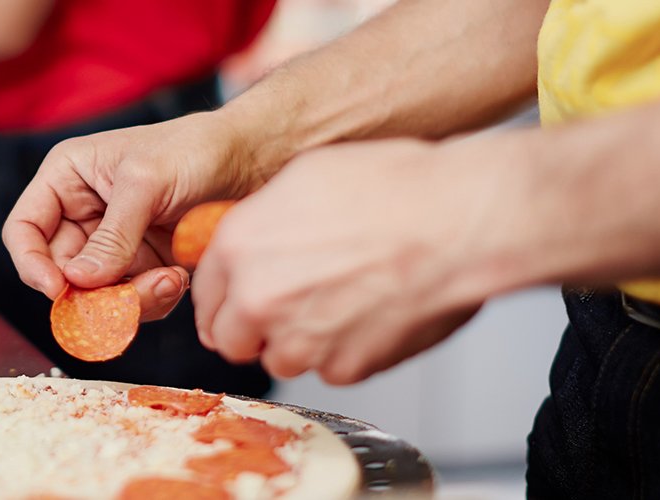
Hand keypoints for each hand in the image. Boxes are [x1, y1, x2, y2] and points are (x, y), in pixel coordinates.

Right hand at [2, 112, 275, 319]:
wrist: (252, 159)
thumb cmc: (195, 149)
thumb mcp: (147, 183)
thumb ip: (112, 235)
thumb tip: (79, 281)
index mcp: (67, 178)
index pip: (24, 230)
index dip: (32, 265)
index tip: (58, 291)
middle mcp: (83, 212)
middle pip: (62, 272)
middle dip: (93, 292)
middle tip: (128, 298)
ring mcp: (113, 242)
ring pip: (97, 294)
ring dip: (129, 299)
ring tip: (170, 279)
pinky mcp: (143, 263)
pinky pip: (131, 299)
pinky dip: (152, 298)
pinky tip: (180, 276)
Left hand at [193, 139, 510, 383]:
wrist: (455, 221)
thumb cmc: (394, 189)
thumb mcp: (304, 177)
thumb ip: (261, 220)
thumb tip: (254, 238)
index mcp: (238, 248)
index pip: (204, 294)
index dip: (225, 295)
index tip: (241, 296)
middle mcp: (258, 299)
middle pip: (230, 338)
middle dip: (253, 327)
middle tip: (288, 307)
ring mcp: (299, 340)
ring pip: (280, 358)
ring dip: (299, 341)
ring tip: (341, 303)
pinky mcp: (343, 367)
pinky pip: (331, 369)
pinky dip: (346, 350)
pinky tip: (371, 313)